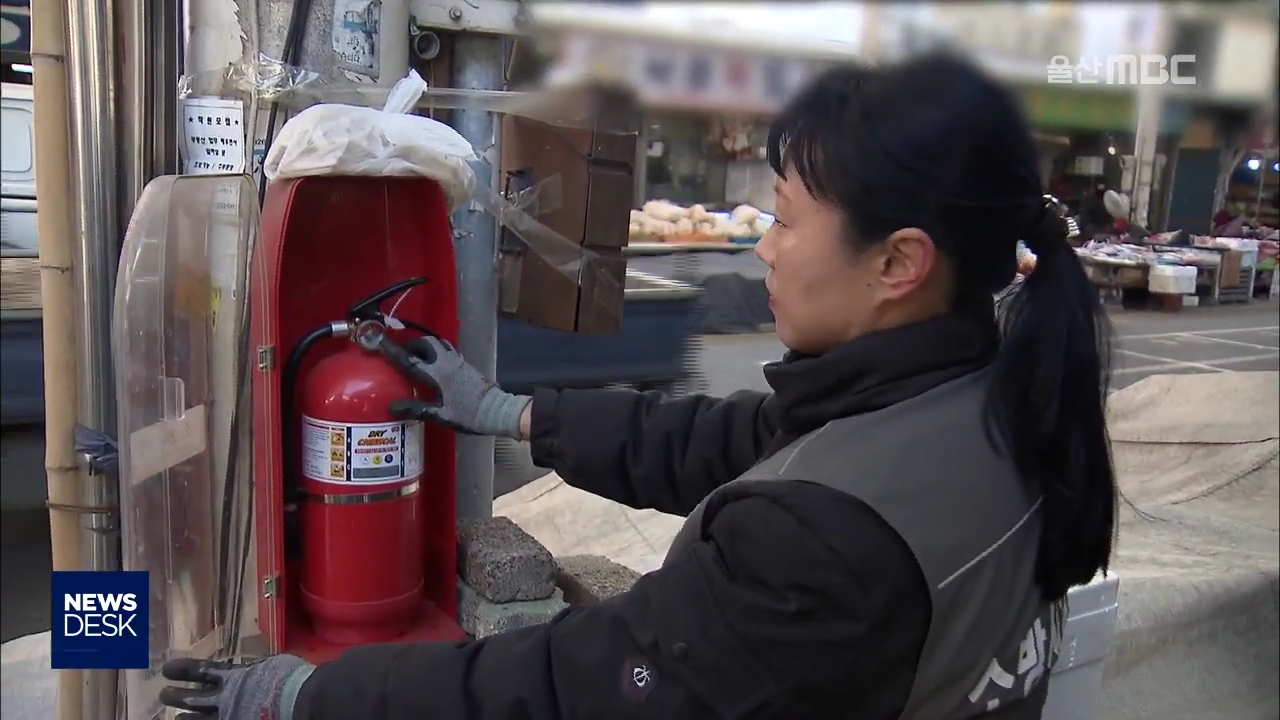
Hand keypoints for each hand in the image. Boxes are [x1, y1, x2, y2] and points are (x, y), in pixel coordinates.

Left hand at [158, 655, 313, 718]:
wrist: (300, 700)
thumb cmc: (290, 680)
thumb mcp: (271, 665)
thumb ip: (255, 668)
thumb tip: (252, 668)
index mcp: (235, 678)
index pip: (202, 672)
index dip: (184, 670)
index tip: (167, 669)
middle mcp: (226, 699)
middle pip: (192, 699)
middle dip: (176, 696)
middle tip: (164, 694)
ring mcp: (229, 717)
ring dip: (185, 719)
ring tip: (177, 718)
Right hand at [379, 335, 530, 438]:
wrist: (495, 410)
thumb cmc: (468, 414)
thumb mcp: (440, 415)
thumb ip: (416, 409)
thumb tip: (391, 407)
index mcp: (436, 373)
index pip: (409, 359)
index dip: (392, 351)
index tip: (378, 342)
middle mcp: (445, 362)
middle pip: (424, 343)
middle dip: (410, 344)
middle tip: (401, 353)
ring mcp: (457, 361)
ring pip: (437, 343)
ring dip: (424, 345)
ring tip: (416, 355)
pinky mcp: (465, 363)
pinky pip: (446, 349)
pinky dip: (436, 350)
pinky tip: (434, 361)